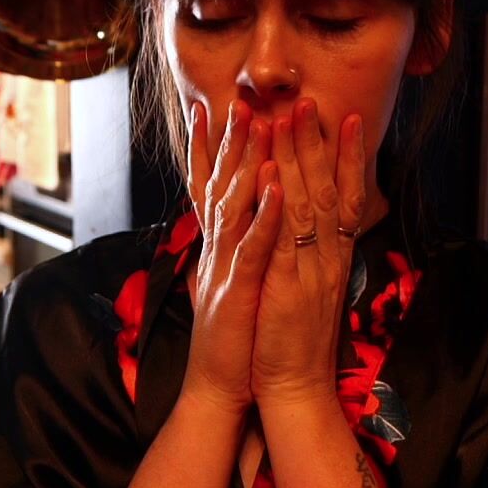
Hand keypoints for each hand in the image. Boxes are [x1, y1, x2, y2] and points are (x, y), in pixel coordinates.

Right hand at [179, 99, 282, 419]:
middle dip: (231, 141)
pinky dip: (265, 212)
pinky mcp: (239, 289)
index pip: (214, 189)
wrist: (222, 388)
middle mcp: (219, 250)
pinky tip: (275, 183)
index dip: (213, 150)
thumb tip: (235, 226)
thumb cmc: (235, 340)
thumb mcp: (234, 286)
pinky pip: (254, 244)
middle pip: (223, 185)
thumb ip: (235, 251)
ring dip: (246, 161)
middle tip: (239, 99)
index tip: (214, 110)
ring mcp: (226, 267)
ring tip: (257, 122)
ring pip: (235, 204)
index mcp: (221, 248)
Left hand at [250, 97, 368, 412]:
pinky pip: (287, 242)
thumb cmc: (294, 342)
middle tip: (311, 100)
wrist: (295, 390)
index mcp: (333, 258)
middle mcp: (328, 259)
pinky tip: (274, 177)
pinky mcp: (289, 289)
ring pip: (310, 205)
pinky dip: (281, 207)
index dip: (349, 157)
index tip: (348, 118)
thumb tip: (314, 228)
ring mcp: (311, 272)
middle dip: (319, 142)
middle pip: (329, 189)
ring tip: (292, 118)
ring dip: (301, 158)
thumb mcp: (307, 289)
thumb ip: (313, 256)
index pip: (348, 197)